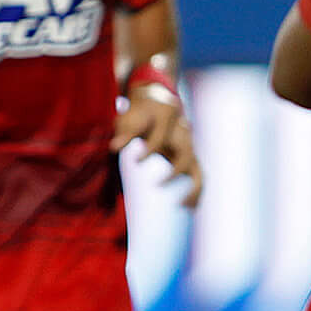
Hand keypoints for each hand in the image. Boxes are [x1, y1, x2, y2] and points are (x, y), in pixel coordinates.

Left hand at [114, 78, 204, 205]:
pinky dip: (195, 192)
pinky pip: (197, 177)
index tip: (136, 161)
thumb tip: (113, 147)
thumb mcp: (130, 118)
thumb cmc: (141, 113)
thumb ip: (125, 133)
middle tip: (159, 185)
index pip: (160, 138)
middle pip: (186, 154)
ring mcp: (189, 148)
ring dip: (193, 188)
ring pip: (197, 169)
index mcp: (169, 121)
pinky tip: (188, 207)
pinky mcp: (190, 160)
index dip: (149, 150)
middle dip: (176, 171)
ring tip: (183, 206)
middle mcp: (183, 135)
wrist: (159, 104)